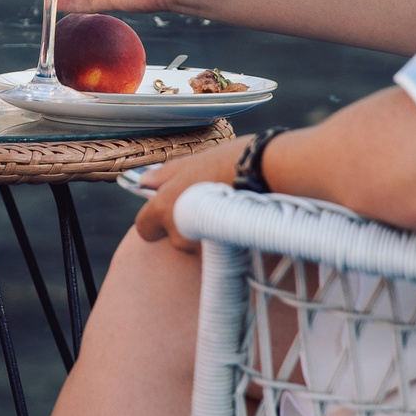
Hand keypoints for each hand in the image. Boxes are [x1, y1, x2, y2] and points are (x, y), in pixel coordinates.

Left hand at [125, 135, 245, 253]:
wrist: (271, 172)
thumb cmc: (231, 161)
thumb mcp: (194, 162)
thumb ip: (166, 175)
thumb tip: (145, 180)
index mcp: (164, 207)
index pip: (144, 227)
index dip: (154, 221)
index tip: (169, 212)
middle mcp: (178, 231)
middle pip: (174, 238)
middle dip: (186, 227)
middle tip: (208, 204)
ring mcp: (201, 245)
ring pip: (197, 245)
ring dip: (207, 234)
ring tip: (227, 210)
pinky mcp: (225, 253)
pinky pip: (218, 251)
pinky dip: (224, 241)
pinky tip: (239, 221)